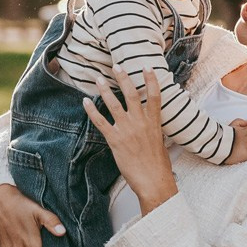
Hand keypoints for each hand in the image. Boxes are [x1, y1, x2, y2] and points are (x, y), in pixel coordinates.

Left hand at [83, 69, 177, 214]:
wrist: (153, 180)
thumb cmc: (158, 166)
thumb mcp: (160, 143)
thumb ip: (154, 131)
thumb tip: (152, 126)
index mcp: (154, 123)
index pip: (154, 96)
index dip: (151, 80)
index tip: (146, 67)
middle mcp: (140, 122)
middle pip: (131, 94)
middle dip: (123, 78)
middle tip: (117, 66)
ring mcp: (127, 130)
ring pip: (114, 104)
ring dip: (105, 89)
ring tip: (99, 78)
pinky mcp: (115, 140)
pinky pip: (101, 122)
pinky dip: (92, 111)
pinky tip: (86, 102)